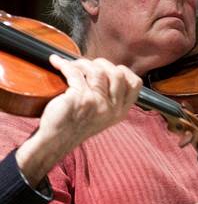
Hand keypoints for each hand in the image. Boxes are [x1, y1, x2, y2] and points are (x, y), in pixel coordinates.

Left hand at [16, 55, 141, 183]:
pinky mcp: (79, 99)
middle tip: (87, 66)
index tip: (109, 68)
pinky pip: (74, 73)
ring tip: (72, 66)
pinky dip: (63, 64)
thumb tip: (108, 68)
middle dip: (101, 64)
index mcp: (119, 112)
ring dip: (82, 63)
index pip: (134, 84)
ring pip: (97, 70)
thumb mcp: (103, 115)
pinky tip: (57, 63)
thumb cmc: (76, 124)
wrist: (56, 140)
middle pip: (117, 73)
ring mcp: (96, 103)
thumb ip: (111, 97)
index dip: (123, 71)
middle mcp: (111, 108)